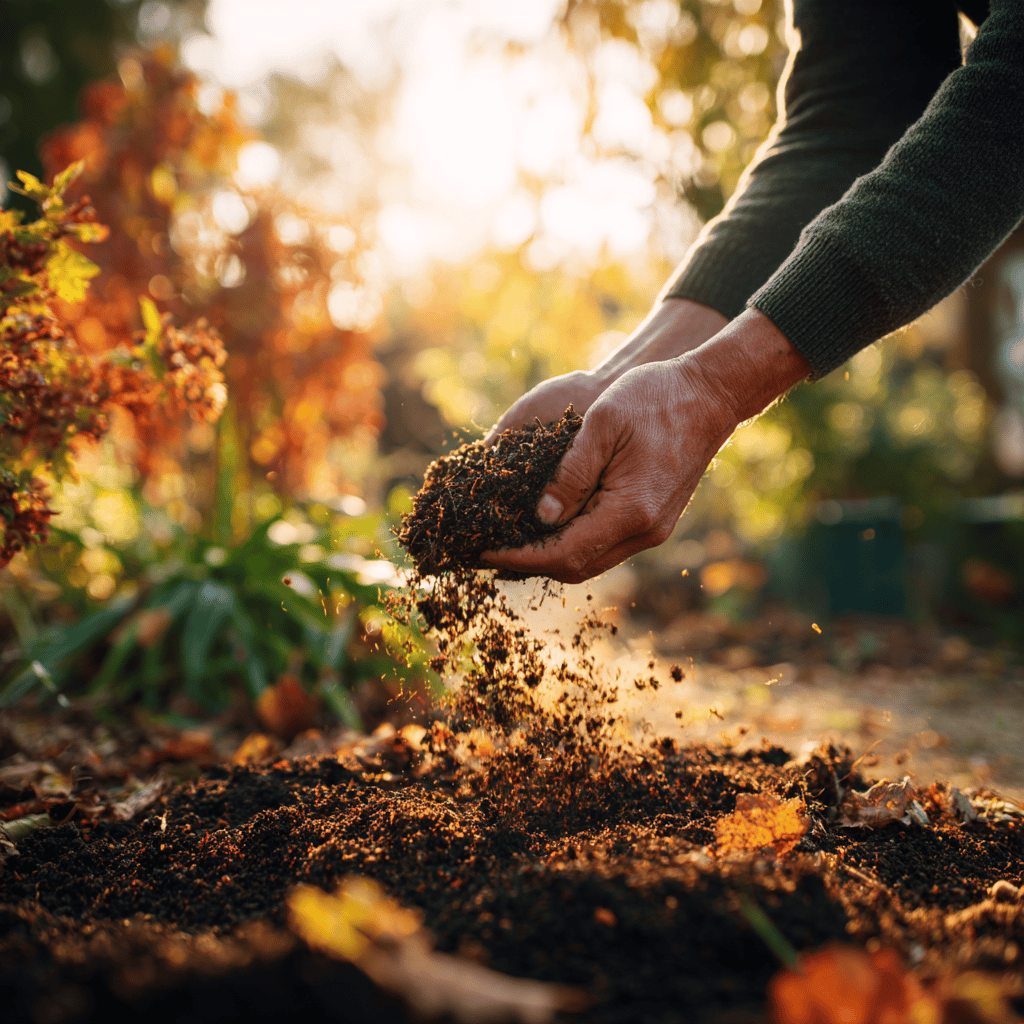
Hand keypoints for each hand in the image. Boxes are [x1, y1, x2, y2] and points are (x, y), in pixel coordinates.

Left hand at [481, 310, 810, 582]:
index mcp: (631, 510)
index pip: (564, 553)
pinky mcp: (655, 521)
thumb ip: (570, 474)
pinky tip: (548, 528)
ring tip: (510, 543)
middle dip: (530, 564)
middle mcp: (645, 531)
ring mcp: (654, 530)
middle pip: (577, 567)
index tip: (485, 553)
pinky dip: (574, 543)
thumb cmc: (654, 397)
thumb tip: (540, 518)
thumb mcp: (602, 424)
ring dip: (551, 556)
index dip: (520, 558)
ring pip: (592, 561)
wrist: (710, 394)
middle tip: (489, 552)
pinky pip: (606, 544)